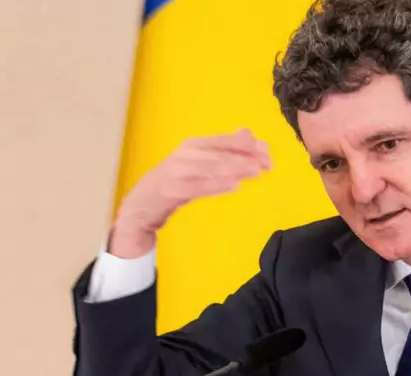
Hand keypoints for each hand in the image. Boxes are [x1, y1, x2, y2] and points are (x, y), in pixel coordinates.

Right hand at [109, 129, 271, 257]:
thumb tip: (249, 136)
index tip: (268, 152)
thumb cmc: (176, 183)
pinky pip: (196, 187)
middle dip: (244, 157)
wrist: (142, 205)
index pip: (224, 141)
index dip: (247, 145)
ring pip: (209, 167)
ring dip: (234, 169)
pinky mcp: (170, 190)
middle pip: (218, 153)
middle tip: (266, 164)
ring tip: (254, 172)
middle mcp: (185, 153)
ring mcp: (176, 171)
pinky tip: (233, 185)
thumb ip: (224, 152)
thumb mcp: (201, 164)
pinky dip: (215, 185)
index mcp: (194, 145)